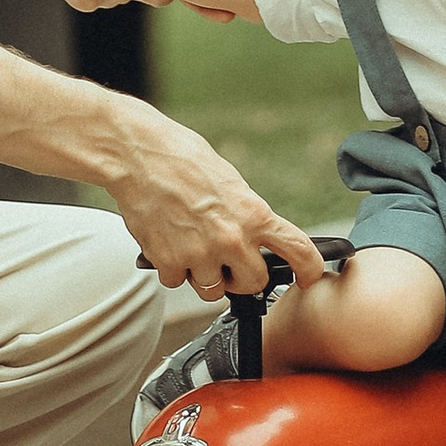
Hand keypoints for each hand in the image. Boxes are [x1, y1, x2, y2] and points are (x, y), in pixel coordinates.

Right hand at [104, 106, 327, 300]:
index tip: (308, 276)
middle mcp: (232, 239)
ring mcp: (200, 255)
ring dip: (205, 275)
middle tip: (229, 259)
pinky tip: (168, 242)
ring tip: (192, 245)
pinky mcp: (170, 264)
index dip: (309, 269)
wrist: (137, 155)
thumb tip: (255, 236)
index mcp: (254, 214)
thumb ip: (246, 213)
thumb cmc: (181, 158)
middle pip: (254, 284)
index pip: (298, 250)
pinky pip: (178, 282)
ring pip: (214, 291)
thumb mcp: (229, 180)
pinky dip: (173, 268)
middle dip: (243, 276)